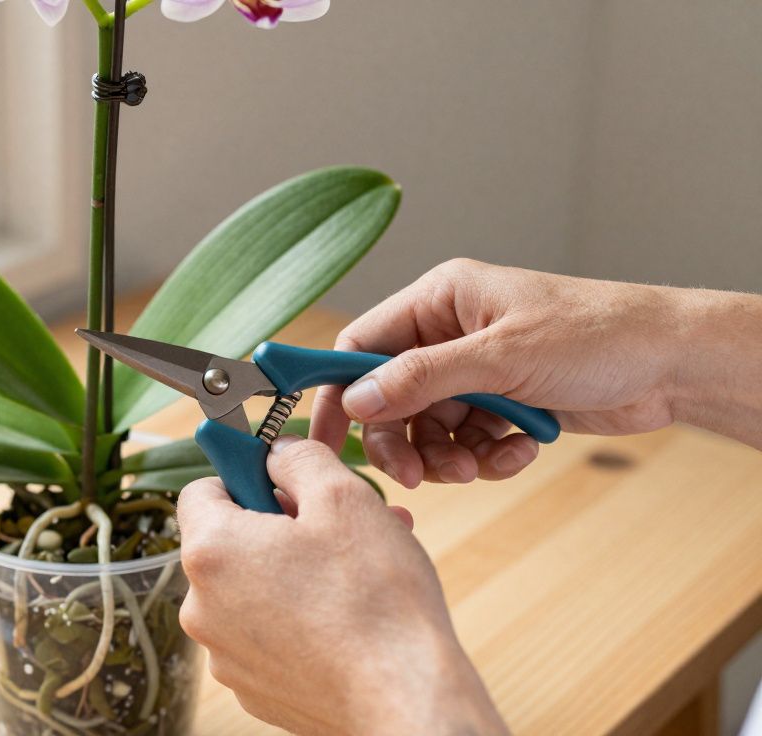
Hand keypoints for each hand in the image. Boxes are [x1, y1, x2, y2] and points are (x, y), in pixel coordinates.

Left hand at [177, 436, 506, 735]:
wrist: (403, 699)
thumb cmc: (375, 601)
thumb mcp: (343, 497)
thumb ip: (299, 458)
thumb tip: (277, 453)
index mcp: (211, 552)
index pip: (201, 490)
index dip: (244, 476)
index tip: (282, 479)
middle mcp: (202, 607)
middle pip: (229, 542)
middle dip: (280, 526)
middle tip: (336, 526)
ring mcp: (225, 655)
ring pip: (252, 590)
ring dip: (294, 571)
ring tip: (355, 571)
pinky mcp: (254, 689)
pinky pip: (266, 636)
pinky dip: (297, 620)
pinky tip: (346, 617)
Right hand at [312, 259, 761, 487]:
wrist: (673, 365)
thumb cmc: (598, 334)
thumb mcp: (502, 355)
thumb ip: (423, 378)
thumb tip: (357, 400)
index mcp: (439, 300)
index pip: (361, 345)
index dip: (338, 391)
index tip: (323, 437)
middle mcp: (449, 334)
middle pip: (389, 398)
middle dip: (401, 440)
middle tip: (416, 476)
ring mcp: (476, 372)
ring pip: (427, 428)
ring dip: (447, 456)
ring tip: (478, 465)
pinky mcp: (501, 405)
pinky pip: (466, 442)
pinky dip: (485, 457)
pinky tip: (517, 454)